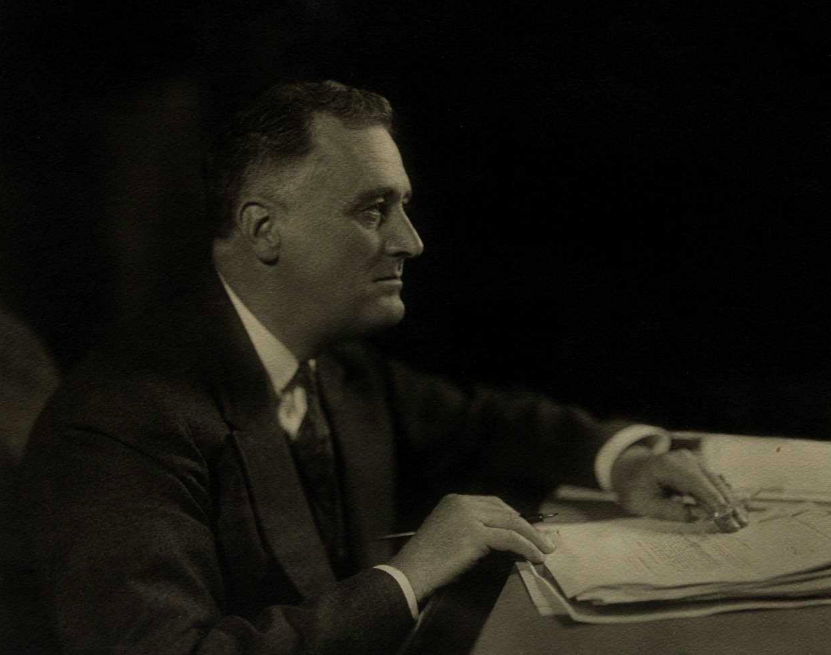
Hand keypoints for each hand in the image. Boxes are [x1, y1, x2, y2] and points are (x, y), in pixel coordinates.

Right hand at [388, 494, 555, 602]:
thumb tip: (503, 536)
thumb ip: (472, 527)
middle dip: (527, 526)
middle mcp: (463, 503)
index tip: (527, 530)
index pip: (493, 503)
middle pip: (505, 510)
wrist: (412, 570)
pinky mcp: (475, 534)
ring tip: (544, 549)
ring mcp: (469, 516)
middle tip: (542, 539)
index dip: (513, 516)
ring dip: (532, 537)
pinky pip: (509, 539)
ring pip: (511, 523)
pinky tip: (535, 555)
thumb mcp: (450, 532)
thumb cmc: (429, 559)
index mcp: (455, 500)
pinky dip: (526, 547)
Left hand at [611, 445, 748, 531]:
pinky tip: (736, 511)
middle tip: (740, 525)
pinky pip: (713, 482)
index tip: (726, 519)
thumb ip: (673, 512)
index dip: (713, 502)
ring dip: (730, 501)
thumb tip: (701, 515)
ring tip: (742, 521)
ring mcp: (692, 461)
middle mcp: (683, 459)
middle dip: (727, 504)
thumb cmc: (635, 491)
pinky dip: (724, 497)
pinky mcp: (697, 467)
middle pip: (710, 481)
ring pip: (716, 482)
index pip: (696, 483)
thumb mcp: (646, 506)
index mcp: (667, 465)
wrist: (631, 472)